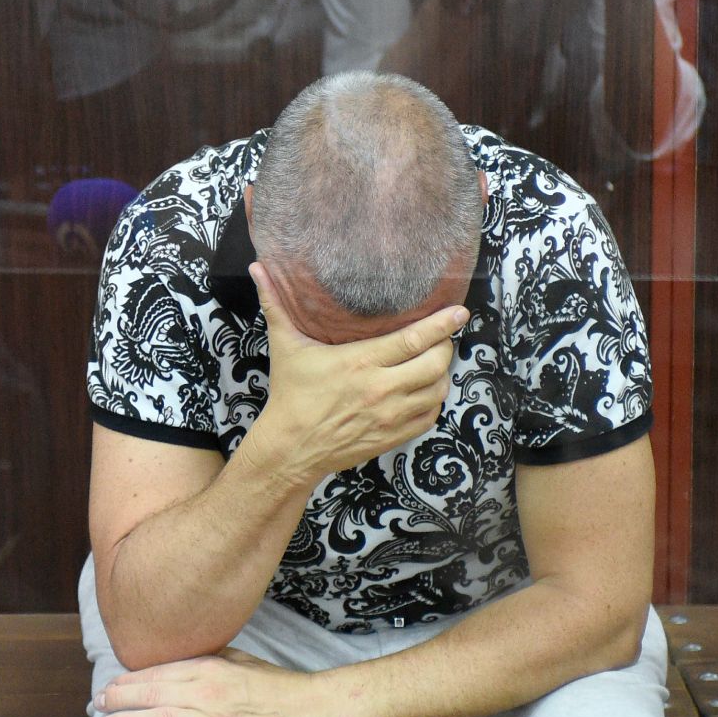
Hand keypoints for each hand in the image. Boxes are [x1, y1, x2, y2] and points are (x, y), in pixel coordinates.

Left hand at [94, 648, 345, 716]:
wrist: (314, 709)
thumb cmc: (278, 685)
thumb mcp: (240, 660)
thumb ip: (208, 658)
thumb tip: (179, 659)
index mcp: (208, 668)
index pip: (157, 672)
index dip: (128, 680)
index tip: (110, 686)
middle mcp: (206, 692)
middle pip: (151, 693)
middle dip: (119, 699)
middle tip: (96, 706)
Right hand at [243, 263, 463, 485]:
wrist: (291, 447)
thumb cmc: (290, 394)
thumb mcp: (285, 346)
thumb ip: (276, 306)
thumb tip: (258, 269)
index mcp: (360, 362)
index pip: (413, 340)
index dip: (441, 325)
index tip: (459, 312)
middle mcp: (381, 389)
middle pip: (435, 364)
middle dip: (444, 347)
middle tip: (439, 338)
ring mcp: (391, 415)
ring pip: (438, 390)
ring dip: (440, 374)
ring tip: (432, 362)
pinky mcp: (394, 436)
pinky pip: (430, 416)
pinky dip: (432, 401)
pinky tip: (422, 390)